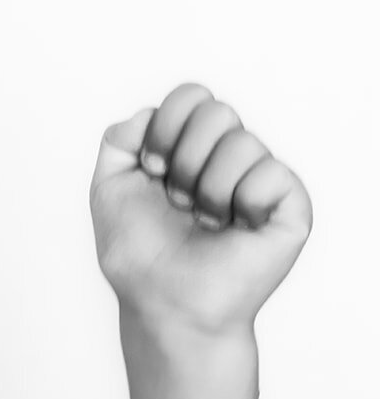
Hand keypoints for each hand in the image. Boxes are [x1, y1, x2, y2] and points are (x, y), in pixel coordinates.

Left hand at [89, 83, 310, 337]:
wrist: (163, 301)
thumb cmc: (139, 252)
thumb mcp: (109, 186)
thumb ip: (119, 138)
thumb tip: (149, 113)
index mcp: (190, 146)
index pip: (192, 96)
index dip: (166, 127)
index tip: (151, 168)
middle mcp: (228, 157)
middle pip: (218, 111)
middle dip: (184, 158)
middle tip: (177, 199)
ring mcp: (260, 179)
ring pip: (242, 142)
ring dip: (207, 189)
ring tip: (203, 220)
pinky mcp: (290, 205)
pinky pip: (271, 173)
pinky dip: (241, 203)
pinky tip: (234, 228)